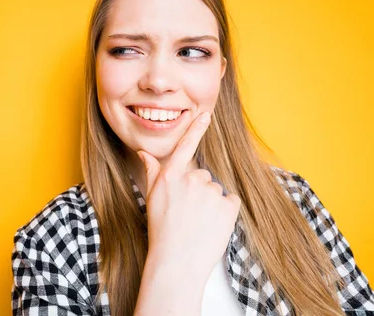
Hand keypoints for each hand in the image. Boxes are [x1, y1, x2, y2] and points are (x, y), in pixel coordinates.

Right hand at [137, 111, 240, 285]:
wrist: (176, 262)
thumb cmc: (160, 231)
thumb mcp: (151, 198)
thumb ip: (153, 172)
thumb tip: (145, 153)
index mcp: (171, 176)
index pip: (185, 146)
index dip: (196, 128)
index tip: (206, 114)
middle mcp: (191, 179)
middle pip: (202, 176)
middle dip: (198, 191)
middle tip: (188, 214)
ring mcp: (211, 192)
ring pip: (216, 190)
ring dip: (211, 204)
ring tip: (198, 223)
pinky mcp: (228, 206)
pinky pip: (230, 202)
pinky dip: (225, 212)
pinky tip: (212, 226)